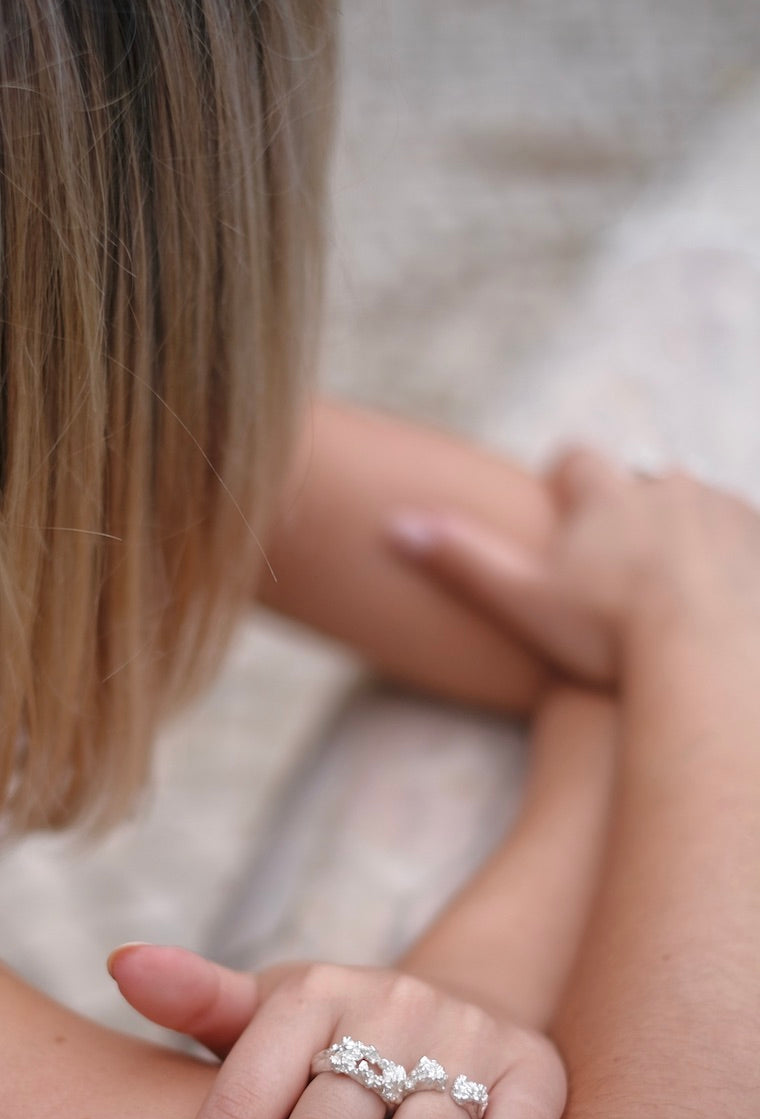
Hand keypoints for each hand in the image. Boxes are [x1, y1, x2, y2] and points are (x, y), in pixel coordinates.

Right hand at [388, 447, 759, 683]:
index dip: (564, 484)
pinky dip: (730, 563)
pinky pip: (744, 541)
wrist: (713, 658)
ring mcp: (726, 514)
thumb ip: (461, 560)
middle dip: (628, 509)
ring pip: (699, 508)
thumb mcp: (522, 600)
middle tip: (613, 560)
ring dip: (684, 535)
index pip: (577, 461)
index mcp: (607, 494)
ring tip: (671, 589)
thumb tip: (394, 527)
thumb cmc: (609, 634)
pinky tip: (717, 608)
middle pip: (642, 478)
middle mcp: (669, 487)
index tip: (558, 512)